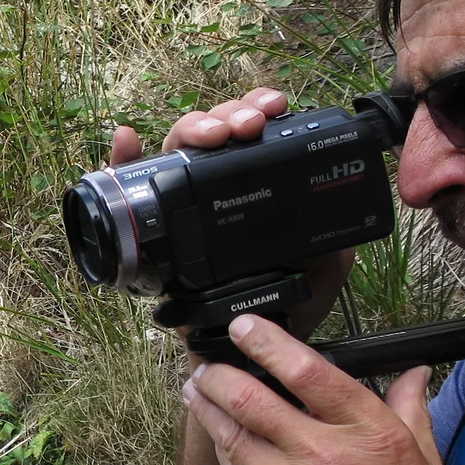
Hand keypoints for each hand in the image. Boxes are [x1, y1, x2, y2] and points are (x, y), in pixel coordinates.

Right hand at [111, 88, 352, 341]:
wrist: (251, 354)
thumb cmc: (283, 308)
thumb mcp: (324, 268)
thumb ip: (336, 235)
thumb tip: (342, 205)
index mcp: (254, 189)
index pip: (249, 134)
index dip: (256, 110)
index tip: (273, 110)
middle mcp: (214, 191)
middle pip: (212, 132)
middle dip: (228, 116)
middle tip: (247, 126)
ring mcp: (181, 209)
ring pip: (177, 150)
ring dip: (192, 128)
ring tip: (212, 133)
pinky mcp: (154, 234)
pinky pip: (130, 189)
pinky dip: (122, 159)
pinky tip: (128, 138)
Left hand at [183, 314, 463, 464]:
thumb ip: (410, 412)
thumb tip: (413, 373)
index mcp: (368, 435)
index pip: (307, 371)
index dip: (268, 343)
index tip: (245, 328)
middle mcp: (323, 458)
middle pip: (252, 399)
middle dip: (219, 375)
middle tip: (206, 363)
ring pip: (232, 436)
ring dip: (208, 408)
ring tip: (196, 390)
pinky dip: (223, 451)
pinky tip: (217, 438)